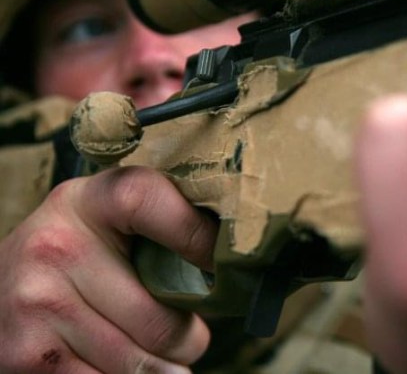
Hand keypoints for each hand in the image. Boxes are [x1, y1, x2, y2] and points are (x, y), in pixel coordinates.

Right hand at [0, 166, 216, 372]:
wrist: (2, 279)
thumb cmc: (82, 247)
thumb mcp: (113, 215)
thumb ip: (165, 220)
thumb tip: (233, 259)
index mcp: (92, 200)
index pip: (156, 205)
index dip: (201, 241)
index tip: (220, 267)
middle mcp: (58, 247)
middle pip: (162, 322)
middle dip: (189, 340)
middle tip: (190, 337)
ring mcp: (38, 304)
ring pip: (140, 365)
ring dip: (163, 369)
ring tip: (161, 354)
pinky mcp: (26, 356)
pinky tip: (122, 364)